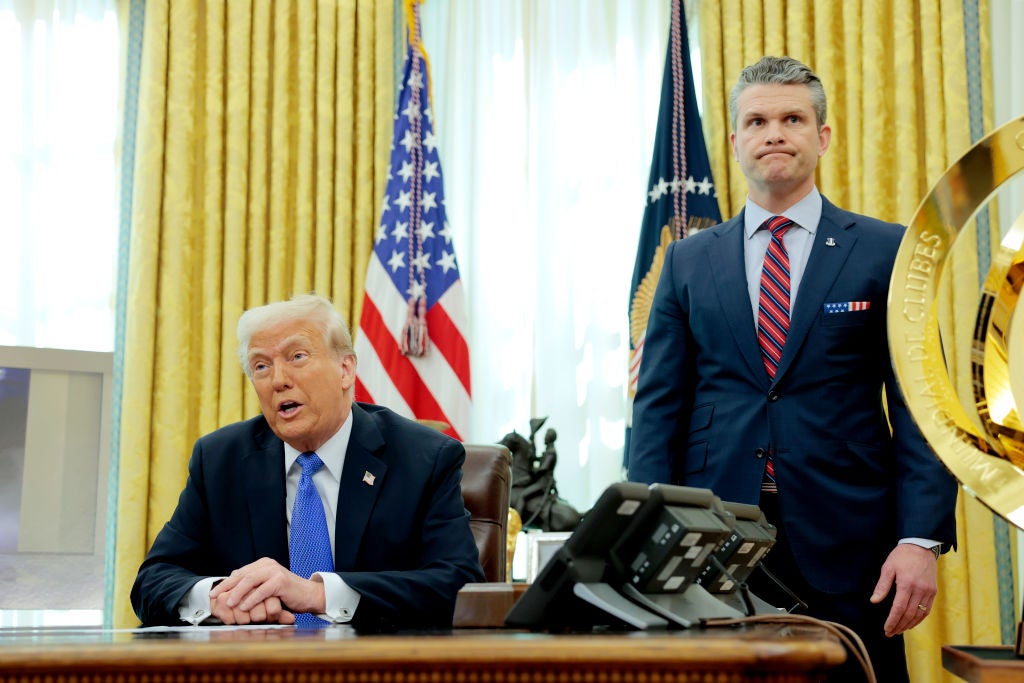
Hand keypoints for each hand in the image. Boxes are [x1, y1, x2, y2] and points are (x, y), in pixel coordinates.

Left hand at [209, 557, 325, 622]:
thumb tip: (230, 588)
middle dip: (226, 586)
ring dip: (237, 593)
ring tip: (228, 603)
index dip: (225, 583)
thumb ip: (252, 586)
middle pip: (242, 575)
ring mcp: (275, 571)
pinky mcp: (281, 581)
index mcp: (263, 564)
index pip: (239, 572)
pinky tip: (244, 607)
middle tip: (214, 596)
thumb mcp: (266, 588)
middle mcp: (268, 564)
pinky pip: (262, 590)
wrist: (308, 595)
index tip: (213, 593)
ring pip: (250, 580)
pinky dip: (252, 599)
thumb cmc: (286, 594)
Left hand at [869, 544, 937, 635]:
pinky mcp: (933, 591)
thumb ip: (882, 586)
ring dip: (909, 625)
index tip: (886, 629)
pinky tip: (912, 623)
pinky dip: (919, 619)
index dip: (892, 621)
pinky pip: (927, 610)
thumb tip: (874, 601)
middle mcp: (919, 590)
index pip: (899, 609)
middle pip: (909, 614)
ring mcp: (928, 591)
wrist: (921, 546)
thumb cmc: (901, 556)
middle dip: (899, 626)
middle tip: (891, 633)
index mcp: (906, 584)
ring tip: (899, 630)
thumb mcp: (888, 567)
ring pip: (919, 614)